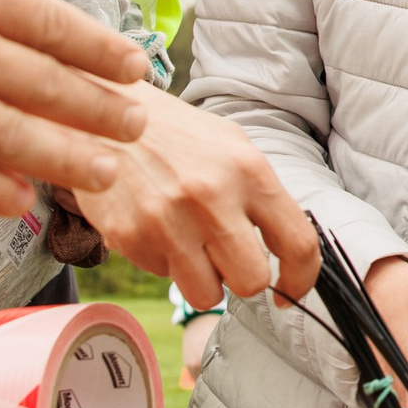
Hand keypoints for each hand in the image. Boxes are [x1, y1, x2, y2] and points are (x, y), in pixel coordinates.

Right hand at [59, 89, 320, 308]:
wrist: (107, 112)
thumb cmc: (178, 135)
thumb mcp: (233, 147)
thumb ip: (262, 195)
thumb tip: (290, 250)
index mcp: (249, 170)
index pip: (297, 243)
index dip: (300, 278)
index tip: (290, 290)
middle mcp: (212, 196)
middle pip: (252, 281)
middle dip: (243, 280)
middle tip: (228, 260)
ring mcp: (168, 219)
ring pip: (207, 295)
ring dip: (203, 281)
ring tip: (190, 246)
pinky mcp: (129, 235)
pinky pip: (161, 276)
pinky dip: (162, 260)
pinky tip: (155, 226)